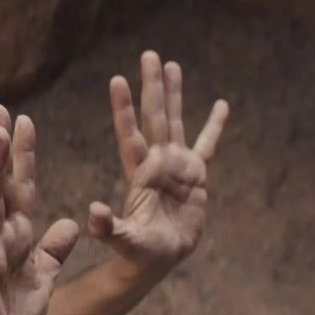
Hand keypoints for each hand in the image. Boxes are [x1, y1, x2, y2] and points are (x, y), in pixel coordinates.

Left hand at [91, 51, 229, 271]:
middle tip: (148, 55)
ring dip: (174, 94)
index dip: (124, 109)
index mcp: (139, 174)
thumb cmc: (139, 252)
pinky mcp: (195, 176)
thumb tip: (93, 212)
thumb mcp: (123, 241)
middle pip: (154, 117)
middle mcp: (156, 163)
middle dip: (152, 87)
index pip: (130, 135)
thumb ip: (109, 228)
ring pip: (175, 122)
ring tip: (171, 64)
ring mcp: (175, 166)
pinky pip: (207, 145)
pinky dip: (214, 126)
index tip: (117, 81)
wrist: (158, 259)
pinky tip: (220, 105)